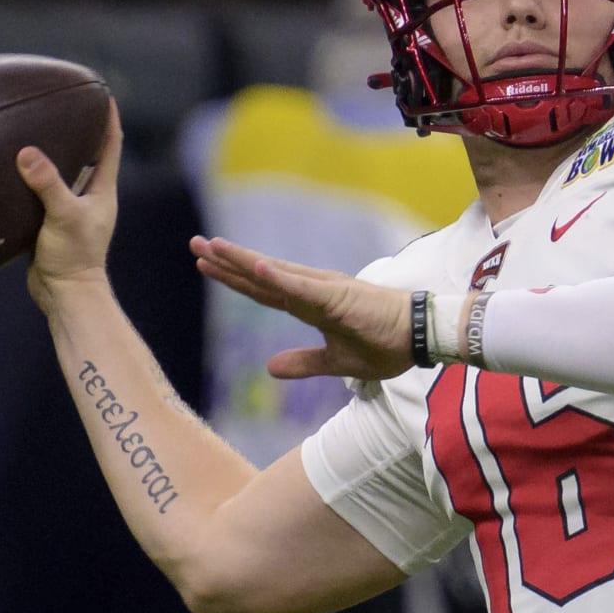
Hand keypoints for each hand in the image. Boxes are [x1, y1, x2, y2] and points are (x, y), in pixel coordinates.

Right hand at [16, 100, 123, 309]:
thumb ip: (48, 184)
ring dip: (52, 155)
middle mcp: (89, 197)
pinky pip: (40, 193)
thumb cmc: (74, 257)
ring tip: (33, 130)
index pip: (111, 145)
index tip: (101, 93)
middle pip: (88, 154)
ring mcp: (69, 210)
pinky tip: (10, 169)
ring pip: (62, 174)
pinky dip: (30, 179)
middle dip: (78, 130)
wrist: (63, 294)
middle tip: (61, 105)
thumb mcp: (62, 216)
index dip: (108, 118)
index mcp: (102, 190)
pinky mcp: (49, 223)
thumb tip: (27, 153)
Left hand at [192, 236, 412, 380]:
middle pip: (260, 276)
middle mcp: (313, 290)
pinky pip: (302, 288)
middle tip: (194, 243)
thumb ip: (302, 363)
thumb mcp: (335, 362)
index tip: (205, 264)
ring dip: (243, 261)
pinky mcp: (338, 297)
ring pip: (275, 274)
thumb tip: (269, 369)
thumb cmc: (385, 345)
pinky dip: (278, 277)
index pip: (264, 291)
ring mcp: (324, 291)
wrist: (419, 338)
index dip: (234, 278)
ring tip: (212, 247)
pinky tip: (255, 268)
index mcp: (312, 304)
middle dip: (226, 261)